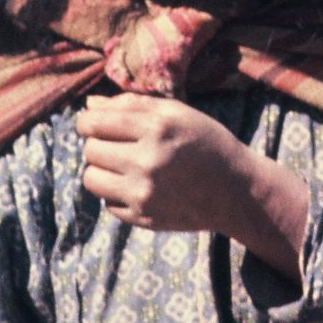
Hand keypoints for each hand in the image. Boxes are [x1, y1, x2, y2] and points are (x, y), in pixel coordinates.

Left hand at [76, 93, 308, 278]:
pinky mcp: (143, 218)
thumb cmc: (206, 143)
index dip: (87, 121)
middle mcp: (148, 161)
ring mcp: (144, 193)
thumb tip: (89, 105)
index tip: (94, 124)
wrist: (236, 191)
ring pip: (91, 179)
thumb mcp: (177, 112)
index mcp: (157, 128)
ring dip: (101, 170)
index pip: (95, 123)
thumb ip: (132, 104)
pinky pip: (108, 204)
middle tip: (117, 145)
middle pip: (90, 150)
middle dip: (98, 144)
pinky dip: (117, 194)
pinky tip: (139, 186)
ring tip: (122, 166)